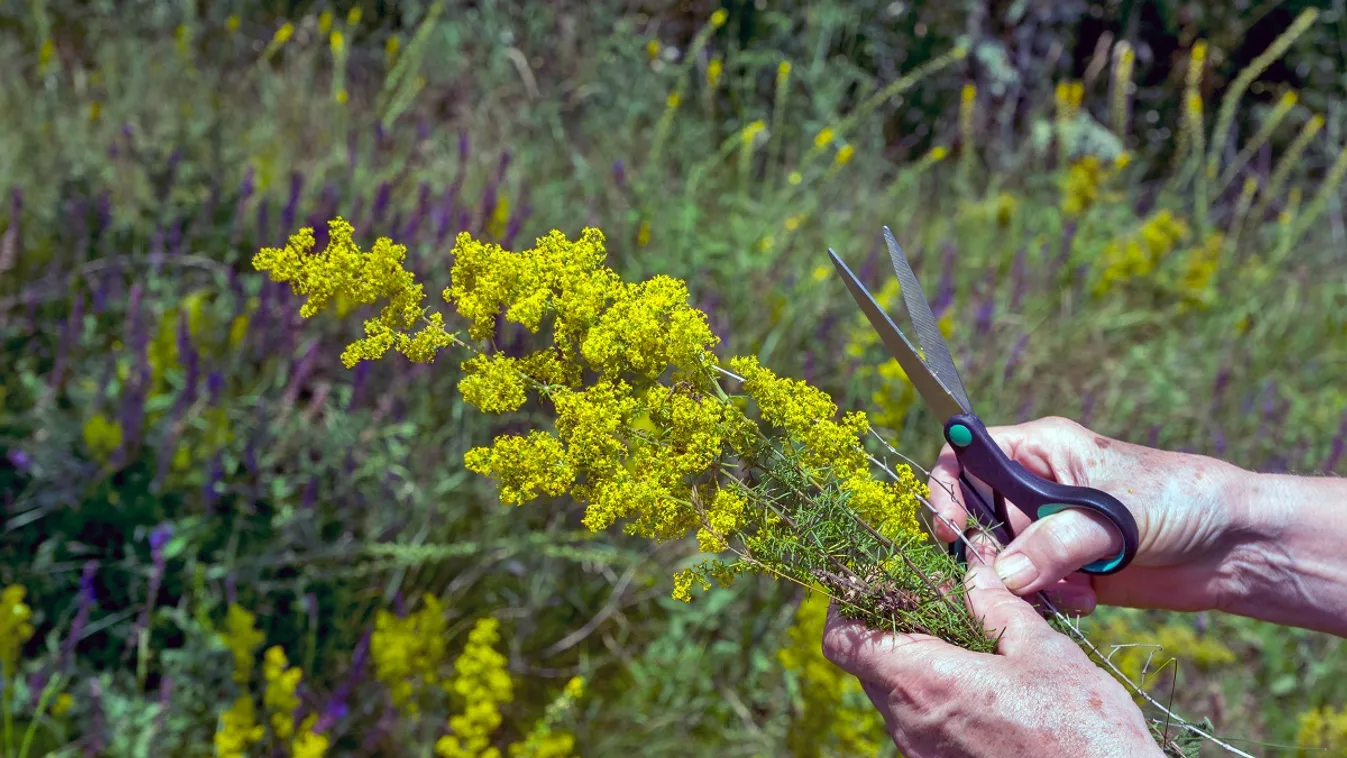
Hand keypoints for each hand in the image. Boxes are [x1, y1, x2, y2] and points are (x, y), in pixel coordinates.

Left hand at [822, 543, 1163, 757]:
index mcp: (925, 682)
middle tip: (936, 601)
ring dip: (916, 660)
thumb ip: (996, 606)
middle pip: (868, 665)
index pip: (843, 642)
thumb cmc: (1081, 726)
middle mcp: (910, 723)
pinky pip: (919, 722)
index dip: (846, 607)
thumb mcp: (1042, 650)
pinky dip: (935, 692)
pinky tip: (982, 679)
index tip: (872, 584)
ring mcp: (922, 753)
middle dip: (891, 626)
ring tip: (968, 639)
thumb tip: (972, 574)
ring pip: (894, 694)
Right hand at [928, 416, 1252, 614]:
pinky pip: (1027, 589)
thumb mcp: (1112, 514)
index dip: (945, 490)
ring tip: (1067, 591)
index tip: (950, 529)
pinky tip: (1085, 601)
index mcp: (1037, 449)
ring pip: (998, 561)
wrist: (1233, 546)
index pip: (965, 457)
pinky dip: (1046, 601)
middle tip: (1012, 578)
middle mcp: (1033, 487)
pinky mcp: (1063, 569)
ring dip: (1022, 583)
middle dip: (987, 553)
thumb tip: (1003, 575)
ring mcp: (1046, 530)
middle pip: (972, 517)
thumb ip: (1054, 543)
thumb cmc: (1179, 500)